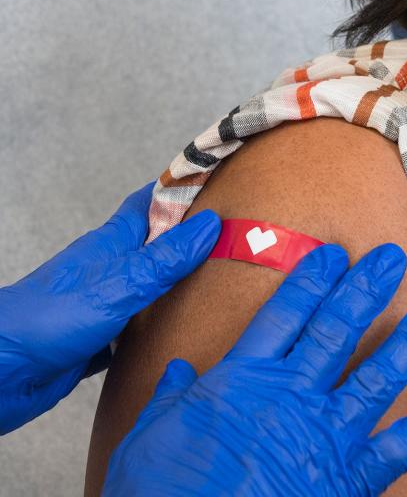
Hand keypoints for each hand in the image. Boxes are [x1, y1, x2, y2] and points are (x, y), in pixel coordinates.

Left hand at [0, 182, 220, 433]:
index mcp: (114, 242)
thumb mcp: (120, 283)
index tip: (220, 181)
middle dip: (193, 239)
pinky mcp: (100, 340)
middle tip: (236, 238)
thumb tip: (213, 224)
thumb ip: (166, 259)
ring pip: (152, 287)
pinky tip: (186, 335)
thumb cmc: (51, 317)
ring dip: (181, 286)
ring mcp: (106, 303)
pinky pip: (139, 329)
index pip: (151, 201)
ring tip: (224, 285)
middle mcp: (112, 268)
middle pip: (158, 244)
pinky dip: (161, 329)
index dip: (182, 188)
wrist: (1, 373)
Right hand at [103, 242, 406, 496]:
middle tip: (392, 257)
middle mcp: (290, 397)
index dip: (309, 281)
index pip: (282, 316)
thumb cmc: (162, 495)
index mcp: (242, 381)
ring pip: (378, 375)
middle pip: (335, 330)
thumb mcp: (148, 440)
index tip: (332, 254)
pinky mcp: (345, 479)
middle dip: (365, 289)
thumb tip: (180, 369)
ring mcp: (323, 436)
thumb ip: (169, 399)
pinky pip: (394, 450)